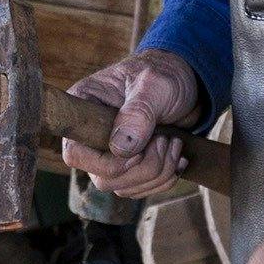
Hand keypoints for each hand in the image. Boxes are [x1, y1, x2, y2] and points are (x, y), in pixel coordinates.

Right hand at [60, 49, 201, 198]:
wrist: (187, 82)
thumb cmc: (165, 74)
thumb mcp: (154, 85)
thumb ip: (138, 113)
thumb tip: (120, 148)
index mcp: (85, 108)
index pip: (75, 153)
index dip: (106, 162)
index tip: (139, 149)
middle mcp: (91, 135)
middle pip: (102, 179)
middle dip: (142, 169)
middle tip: (165, 141)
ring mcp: (110, 153)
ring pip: (123, 187)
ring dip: (157, 174)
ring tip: (174, 144)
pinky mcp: (130, 164)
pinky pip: (139, 189)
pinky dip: (163, 179)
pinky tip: (178, 157)